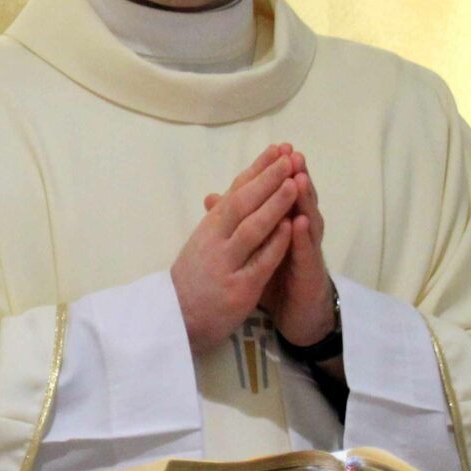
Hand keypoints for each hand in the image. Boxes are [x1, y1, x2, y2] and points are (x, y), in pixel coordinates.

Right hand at [172, 146, 299, 351]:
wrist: (176, 320)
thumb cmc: (193, 280)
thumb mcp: (201, 245)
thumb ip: (217, 220)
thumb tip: (222, 193)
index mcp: (208, 228)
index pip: (234, 191)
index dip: (256, 169)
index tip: (276, 149)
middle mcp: (213, 241)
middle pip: (242, 204)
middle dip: (267, 179)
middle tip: (288, 158)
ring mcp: (225, 263)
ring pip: (251, 229)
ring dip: (274, 204)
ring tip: (293, 184)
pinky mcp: (238, 288)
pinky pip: (260, 261)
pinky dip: (275, 243)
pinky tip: (290, 228)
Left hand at [210, 148, 334, 348]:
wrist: (296, 315)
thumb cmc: (275, 278)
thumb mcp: (251, 249)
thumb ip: (237, 223)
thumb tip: (213, 198)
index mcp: (283, 226)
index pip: (279, 193)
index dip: (276, 173)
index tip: (274, 147)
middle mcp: (299, 235)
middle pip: (298, 201)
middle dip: (295, 176)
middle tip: (292, 153)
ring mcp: (307, 253)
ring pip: (307, 222)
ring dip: (304, 200)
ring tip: (300, 179)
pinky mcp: (309, 275)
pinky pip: (305, 255)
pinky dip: (302, 238)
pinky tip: (300, 223)